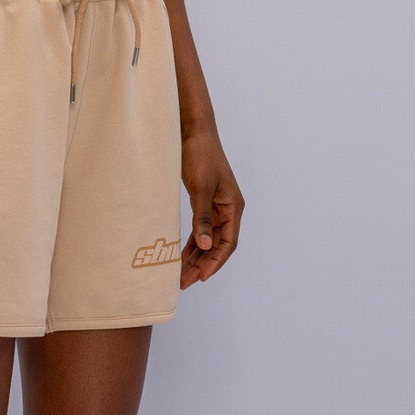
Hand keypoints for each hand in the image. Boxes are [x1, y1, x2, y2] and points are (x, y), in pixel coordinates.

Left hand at [180, 126, 243, 286]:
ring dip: (196, 257)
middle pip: (217, 245)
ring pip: (207, 240)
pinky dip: (191, 244)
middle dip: (202, 264)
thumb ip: (202, 218)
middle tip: (184, 282)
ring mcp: (217, 207)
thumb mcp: (200, 188)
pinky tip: (180, 256)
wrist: (193, 132)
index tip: (201, 278)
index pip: (228, 243)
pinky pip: (199, 230)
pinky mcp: (204, 203)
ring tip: (180, 275)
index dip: (215, 262)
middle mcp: (228, 210)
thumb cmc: (200, 156)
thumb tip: (204, 246)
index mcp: (234, 207)